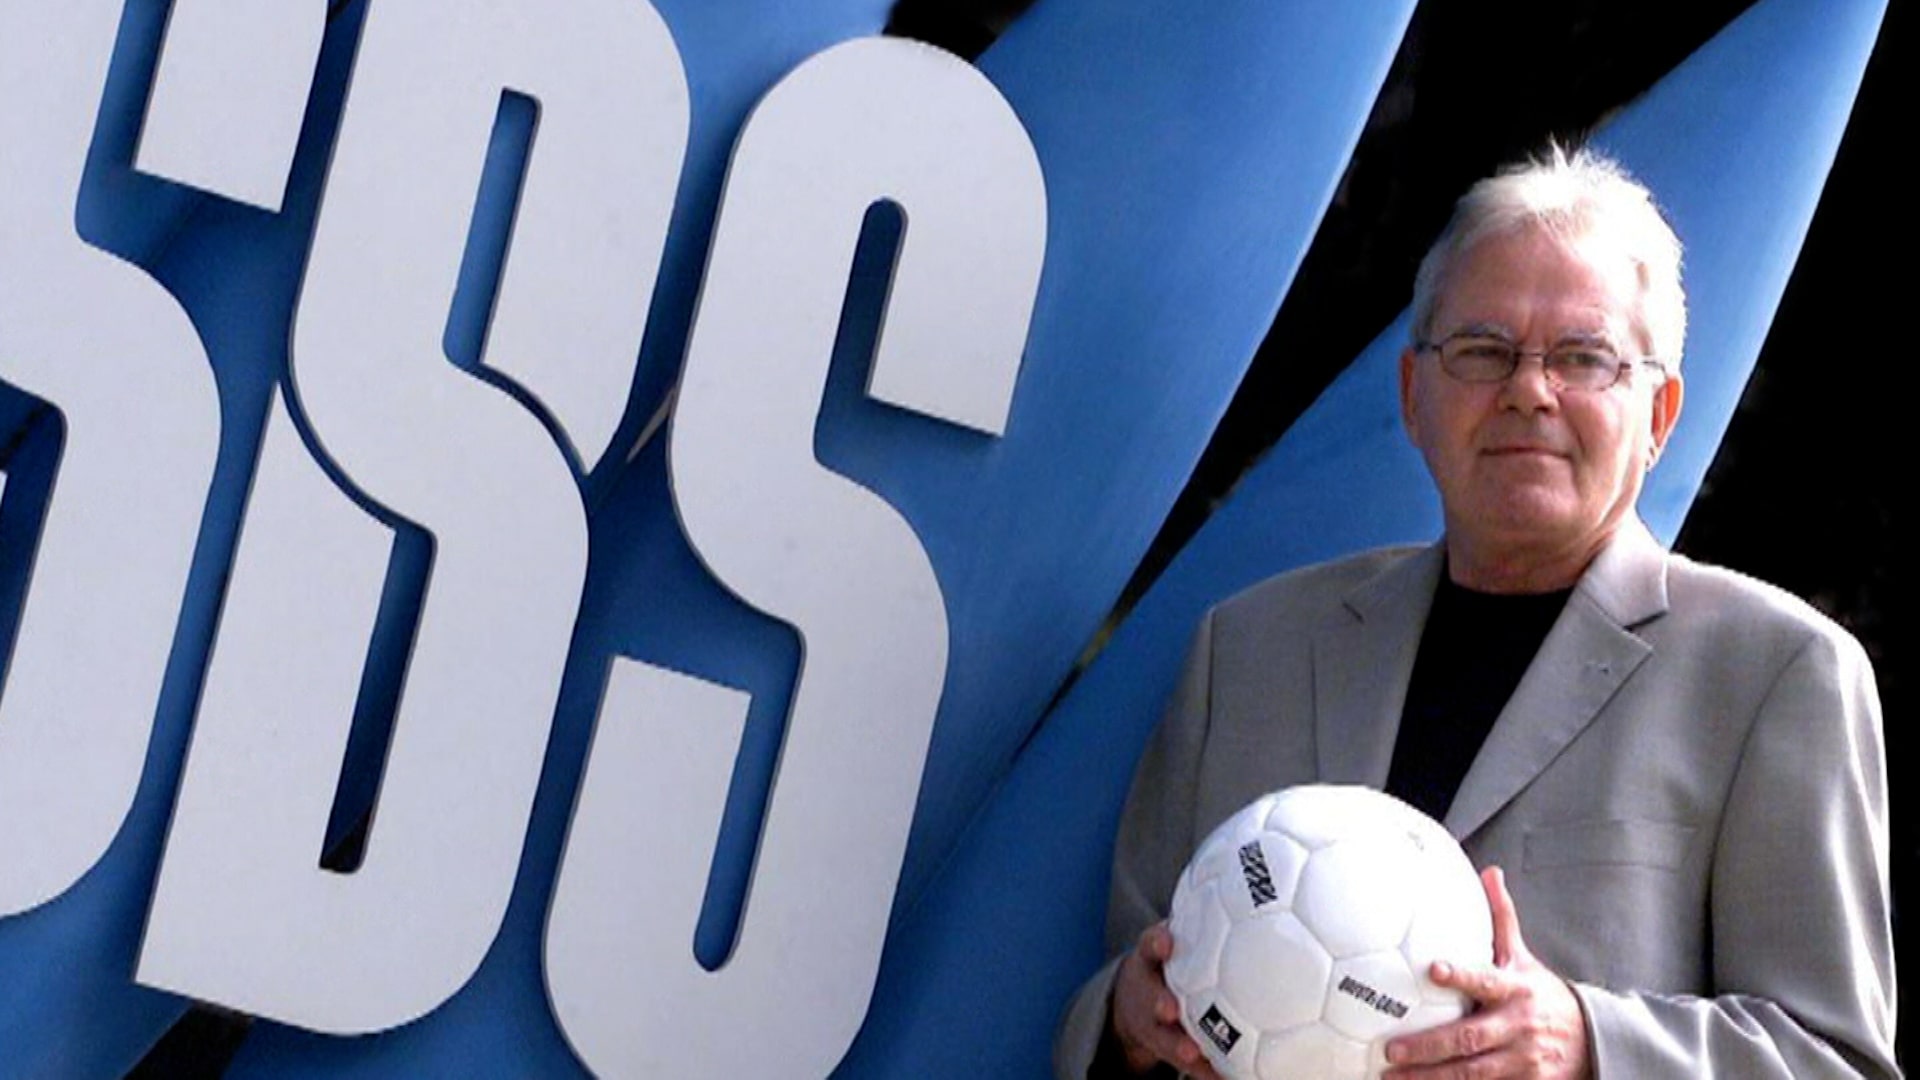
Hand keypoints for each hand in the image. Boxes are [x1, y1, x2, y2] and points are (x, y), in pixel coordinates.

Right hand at [1109, 922, 1222, 1077]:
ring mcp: (1153, 1023)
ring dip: (1178, 1046)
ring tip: (1193, 1055)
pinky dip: (1204, 1072)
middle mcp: (1148, 991)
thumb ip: (1199, 922)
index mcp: (1152, 960)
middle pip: (1151, 996)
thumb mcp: (1172, 941)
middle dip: (1159, 1002)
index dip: (1157, 943)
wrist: (1132, 1004)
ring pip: (1162, 1036)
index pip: (1150, 945)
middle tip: (1170, 1007)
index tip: (1166, 942)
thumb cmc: (1169, 964)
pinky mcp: (1165, 1048)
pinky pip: (1186, 1063)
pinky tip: (1223, 1078)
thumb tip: (1250, 888)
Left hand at [1383, 867, 1590, 1078]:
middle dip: (1430, 1046)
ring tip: (1393, 1078)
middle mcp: (1518, 1027)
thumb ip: (1502, 919)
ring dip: (1431, 1078)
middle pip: (1471, 1038)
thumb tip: (1488, 872)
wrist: (1592, 1042)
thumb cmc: (1542, 995)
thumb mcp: (1525, 958)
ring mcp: (1522, 1061)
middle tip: (1392, 1049)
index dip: (1461, 976)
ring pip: (1472, 1074)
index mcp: (1516, 990)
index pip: (1486, 981)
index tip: (1432, 969)